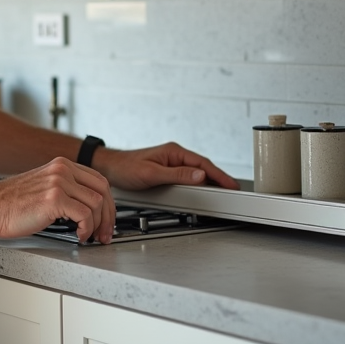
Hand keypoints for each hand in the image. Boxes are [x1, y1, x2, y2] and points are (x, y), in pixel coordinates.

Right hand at [0, 157, 115, 244]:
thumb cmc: (11, 203)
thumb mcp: (43, 187)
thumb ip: (65, 190)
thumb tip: (88, 208)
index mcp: (61, 165)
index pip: (99, 180)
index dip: (108, 203)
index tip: (107, 219)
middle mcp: (62, 170)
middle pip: (104, 190)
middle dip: (110, 215)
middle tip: (106, 233)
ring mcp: (59, 182)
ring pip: (97, 204)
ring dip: (98, 225)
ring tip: (90, 236)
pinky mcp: (54, 199)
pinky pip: (85, 215)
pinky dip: (87, 229)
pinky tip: (79, 235)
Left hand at [99, 142, 238, 190]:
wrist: (110, 168)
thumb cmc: (126, 168)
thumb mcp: (152, 174)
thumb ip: (177, 175)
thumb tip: (200, 175)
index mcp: (174, 152)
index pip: (203, 164)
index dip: (219, 175)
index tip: (232, 185)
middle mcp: (174, 155)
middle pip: (203, 167)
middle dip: (219, 178)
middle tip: (233, 190)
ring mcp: (171, 162)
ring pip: (197, 172)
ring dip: (210, 181)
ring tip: (223, 191)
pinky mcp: (167, 170)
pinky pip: (188, 176)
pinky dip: (198, 183)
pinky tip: (203, 189)